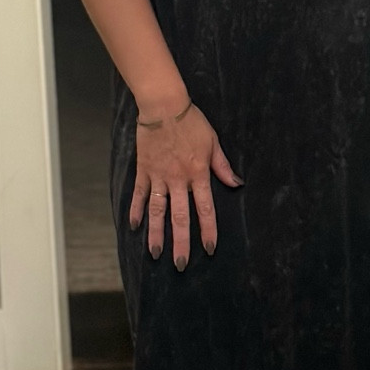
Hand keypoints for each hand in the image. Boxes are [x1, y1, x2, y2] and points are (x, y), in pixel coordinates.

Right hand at [128, 101, 241, 267]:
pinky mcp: (143, 170)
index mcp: (198, 173)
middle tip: (180, 264)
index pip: (205, 208)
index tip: (209, 249)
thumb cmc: (192, 122)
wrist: (163, 106)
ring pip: (157, 211)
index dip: (207, 230)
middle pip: (179, 217)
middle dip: (181, 242)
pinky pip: (138, 194)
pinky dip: (135, 210)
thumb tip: (236, 184)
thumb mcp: (213, 142)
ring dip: (156, 233)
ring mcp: (158, 176)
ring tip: (156, 254)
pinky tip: (134, 226)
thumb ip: (222, 166)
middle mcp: (178, 179)